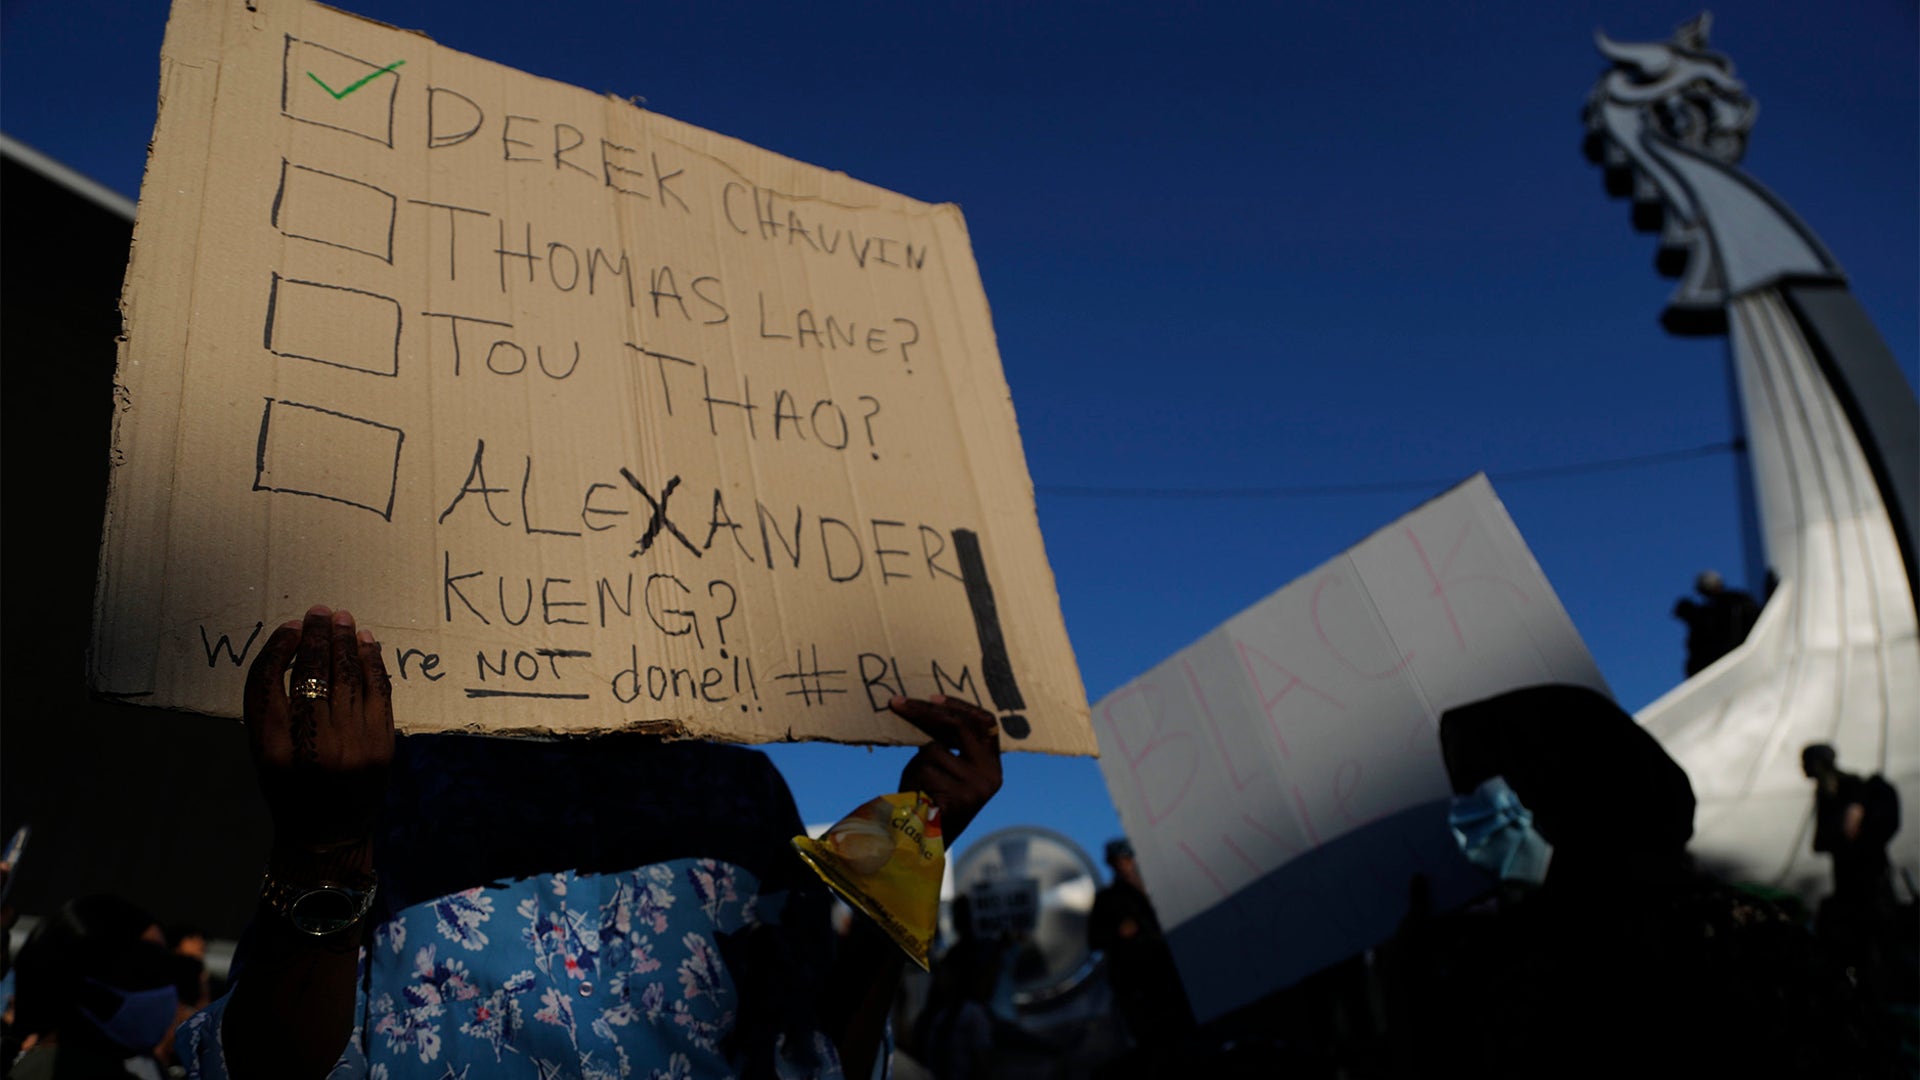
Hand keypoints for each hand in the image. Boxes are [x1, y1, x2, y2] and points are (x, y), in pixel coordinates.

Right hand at [244, 605, 394, 854]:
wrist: (329, 836)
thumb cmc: (289, 792)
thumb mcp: (264, 756)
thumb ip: (272, 711)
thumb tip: (297, 651)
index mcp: (270, 750)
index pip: (268, 684)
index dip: (278, 650)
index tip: (290, 629)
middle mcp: (311, 746)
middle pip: (311, 675)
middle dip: (316, 638)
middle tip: (319, 612)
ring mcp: (351, 746)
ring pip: (347, 678)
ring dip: (344, 643)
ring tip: (342, 619)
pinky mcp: (381, 745)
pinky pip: (377, 692)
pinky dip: (372, 663)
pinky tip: (366, 643)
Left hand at [889, 695, 1002, 843]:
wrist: (923, 843)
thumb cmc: (929, 800)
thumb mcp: (944, 765)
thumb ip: (947, 743)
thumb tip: (927, 705)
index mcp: (992, 765)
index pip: (986, 723)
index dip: (961, 705)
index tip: (933, 696)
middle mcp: (991, 775)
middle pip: (960, 726)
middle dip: (925, 711)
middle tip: (896, 702)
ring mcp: (977, 787)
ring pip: (934, 749)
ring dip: (915, 761)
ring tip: (916, 785)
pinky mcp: (960, 798)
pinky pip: (925, 768)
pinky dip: (912, 777)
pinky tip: (916, 796)